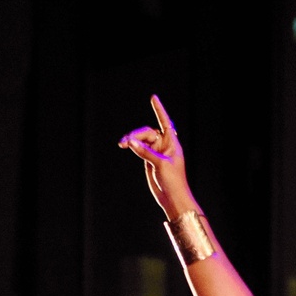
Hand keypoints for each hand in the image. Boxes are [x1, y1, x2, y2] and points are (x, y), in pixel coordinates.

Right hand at [117, 94, 193, 218]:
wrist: (172, 198)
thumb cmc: (173, 181)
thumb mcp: (160, 164)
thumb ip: (145, 152)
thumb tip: (130, 142)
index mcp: (172, 143)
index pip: (165, 122)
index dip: (159, 110)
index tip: (153, 98)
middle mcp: (164, 146)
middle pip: (148, 132)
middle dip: (137, 134)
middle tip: (126, 141)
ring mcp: (156, 152)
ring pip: (141, 139)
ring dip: (132, 140)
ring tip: (123, 144)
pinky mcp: (149, 160)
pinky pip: (139, 148)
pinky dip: (132, 146)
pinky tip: (125, 145)